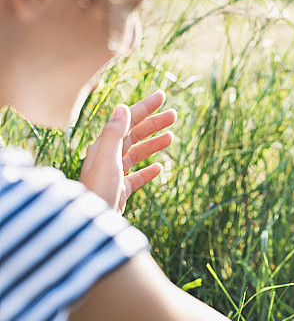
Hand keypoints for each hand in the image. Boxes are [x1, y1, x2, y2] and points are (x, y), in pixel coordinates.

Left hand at [80, 90, 175, 212]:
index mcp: (104, 147)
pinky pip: (136, 176)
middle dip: (153, 124)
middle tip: (174, 115)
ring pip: (136, 153)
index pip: (127, 120)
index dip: (144, 107)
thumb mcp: (107, 160)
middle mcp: (108, 157)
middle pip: (133, 135)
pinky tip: (159, 167)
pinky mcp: (120, 190)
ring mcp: (114, 174)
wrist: (92, 224)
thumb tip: (123, 107)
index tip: (162, 96)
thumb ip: (114, 133)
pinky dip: (148, 170)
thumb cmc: (97, 191)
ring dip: (153, 143)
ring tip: (171, 137)